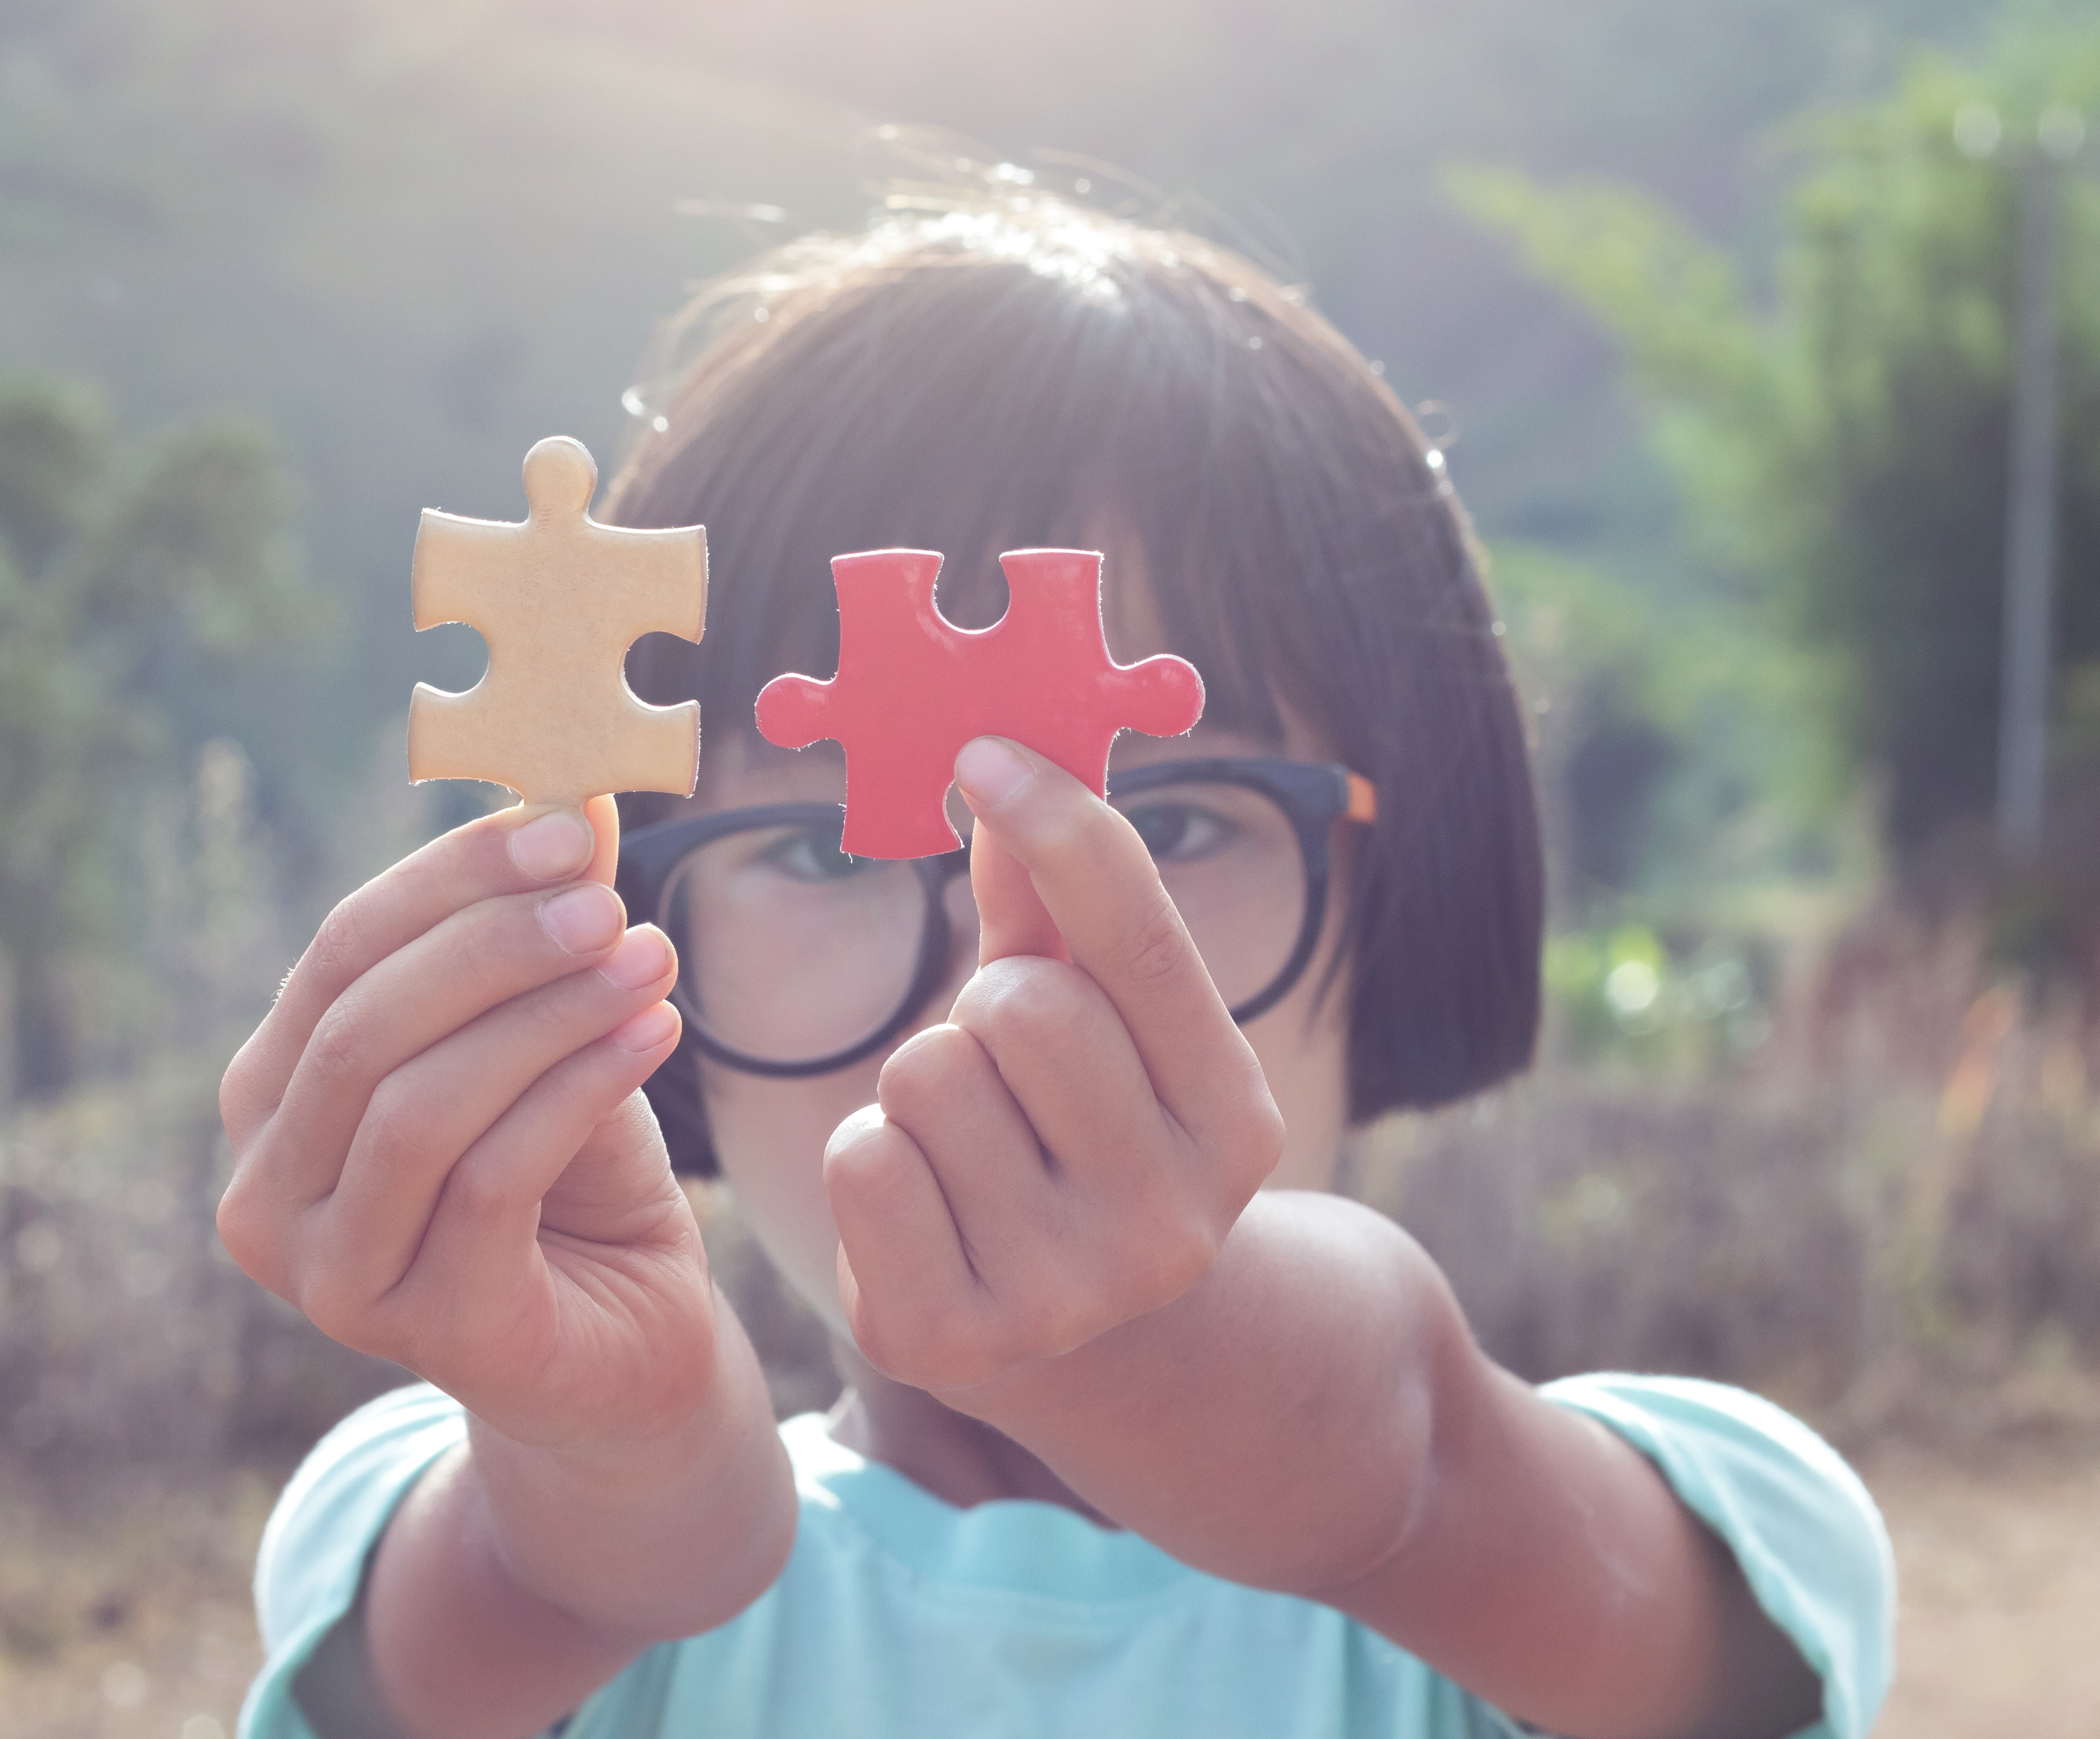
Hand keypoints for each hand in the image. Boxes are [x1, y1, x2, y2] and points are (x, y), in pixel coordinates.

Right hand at [216, 798, 715, 1453]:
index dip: (449, 878)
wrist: (629, 1345)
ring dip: (544, 1015)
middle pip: (363, 1028)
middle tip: (607, 896)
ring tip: (648, 960)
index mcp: (270, 1101)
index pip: (338, 957)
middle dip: (493, 945)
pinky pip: (492, 1179)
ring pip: (419, 1106)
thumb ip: (540, 940)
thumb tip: (579, 803)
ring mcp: (331, 1278)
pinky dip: (579, 1089)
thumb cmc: (570, 1179)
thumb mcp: (545, 1039)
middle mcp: (267, 1195)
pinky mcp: (423, 1331)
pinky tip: (655, 1034)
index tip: (567, 823)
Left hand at [824, 738, 1287, 1394]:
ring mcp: (1065, 1293)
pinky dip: (871, 1156)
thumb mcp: (1101, 1029)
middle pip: (1022, 1006)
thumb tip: (1005, 763)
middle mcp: (1170, 1221)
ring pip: (929, 1072)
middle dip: (985, 1005)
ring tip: (964, 1143)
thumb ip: (1060, 908)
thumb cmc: (1076, 1136)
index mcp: (1235, 1126)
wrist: (1076, 1348)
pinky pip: (864, 1159)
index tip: (986, 751)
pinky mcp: (951, 1339)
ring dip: (922, 1084)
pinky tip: (920, 1202)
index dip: (1062, 826)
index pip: (1138, 943)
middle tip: (1001, 1062)